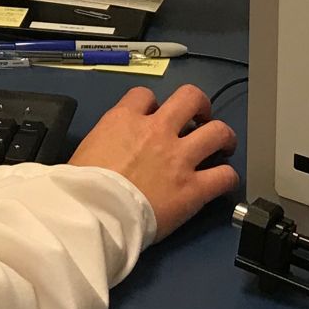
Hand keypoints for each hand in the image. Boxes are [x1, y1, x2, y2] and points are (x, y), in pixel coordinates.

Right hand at [68, 84, 238, 240]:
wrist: (92, 213)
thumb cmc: (80, 185)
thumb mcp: (86, 147)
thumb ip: (106, 139)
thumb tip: (111, 148)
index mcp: (125, 119)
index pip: (146, 95)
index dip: (152, 105)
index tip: (153, 118)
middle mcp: (157, 131)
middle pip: (190, 97)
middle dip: (199, 105)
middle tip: (199, 119)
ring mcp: (179, 158)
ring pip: (218, 131)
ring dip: (223, 136)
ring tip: (222, 146)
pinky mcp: (194, 188)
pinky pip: (225, 176)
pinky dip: (228, 177)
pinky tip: (222, 181)